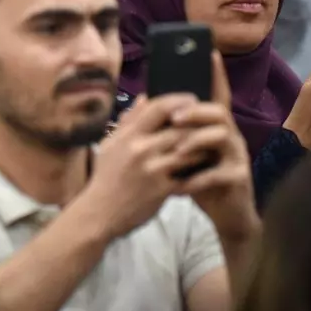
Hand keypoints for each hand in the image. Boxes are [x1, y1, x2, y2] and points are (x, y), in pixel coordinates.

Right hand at [76, 92, 199, 239]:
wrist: (100, 212)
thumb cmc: (105, 177)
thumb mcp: (110, 144)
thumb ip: (128, 121)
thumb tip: (144, 98)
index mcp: (128, 135)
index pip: (159, 107)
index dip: (180, 100)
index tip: (192, 100)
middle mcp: (141, 149)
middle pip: (180, 128)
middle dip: (197, 124)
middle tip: (208, 123)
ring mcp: (153, 170)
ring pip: (189, 150)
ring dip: (203, 146)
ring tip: (211, 144)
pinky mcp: (163, 189)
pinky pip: (188, 175)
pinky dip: (199, 169)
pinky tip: (205, 167)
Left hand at [173, 53, 257, 240]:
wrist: (224, 213)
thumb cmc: (199, 178)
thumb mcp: (182, 151)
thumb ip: (170, 129)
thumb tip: (146, 101)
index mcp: (214, 126)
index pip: (216, 94)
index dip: (215, 74)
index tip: (209, 51)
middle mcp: (229, 136)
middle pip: (219, 112)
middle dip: (196, 111)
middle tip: (174, 118)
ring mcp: (237, 156)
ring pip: (223, 137)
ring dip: (197, 142)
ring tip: (177, 152)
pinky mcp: (239, 178)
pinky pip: (221, 173)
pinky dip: (198, 180)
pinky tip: (180, 187)